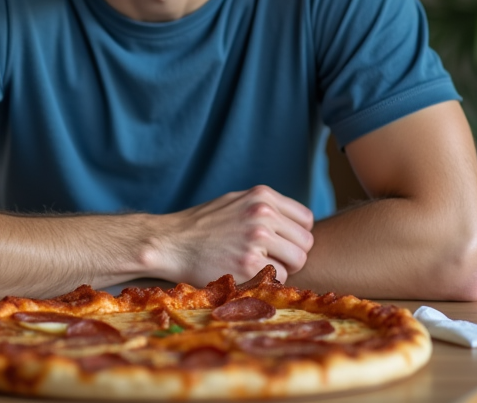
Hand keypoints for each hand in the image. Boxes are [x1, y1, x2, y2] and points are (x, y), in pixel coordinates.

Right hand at [151, 186, 314, 286]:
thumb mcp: (236, 201)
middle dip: (291, 254)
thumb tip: (297, 223)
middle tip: (269, 258)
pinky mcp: (249, 264)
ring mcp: (257, 239)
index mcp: (262, 196)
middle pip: (306, 243)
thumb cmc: (203, 225)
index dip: (295, 235)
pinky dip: (266, 280)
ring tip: (258, 266)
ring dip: (282, 268)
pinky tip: (246, 274)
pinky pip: (278, 278)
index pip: (306, 220)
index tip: (281, 243)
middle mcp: (263, 214)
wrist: (170, 243)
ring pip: (297, 261)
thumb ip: (266, 208)